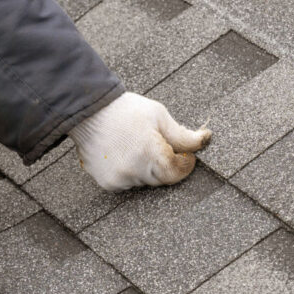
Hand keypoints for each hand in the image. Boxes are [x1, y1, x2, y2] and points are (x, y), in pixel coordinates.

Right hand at [69, 92, 210, 191]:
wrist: (89, 112)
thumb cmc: (125, 110)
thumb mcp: (159, 116)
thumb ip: (183, 135)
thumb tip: (204, 141)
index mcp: (151, 153)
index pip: (177, 173)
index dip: (185, 164)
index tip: (185, 155)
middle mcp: (135, 171)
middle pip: (162, 179)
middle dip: (165, 165)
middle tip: (157, 145)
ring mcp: (120, 179)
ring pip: (144, 182)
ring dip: (146, 169)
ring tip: (135, 146)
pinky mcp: (108, 183)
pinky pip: (127, 183)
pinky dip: (130, 172)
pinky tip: (122, 153)